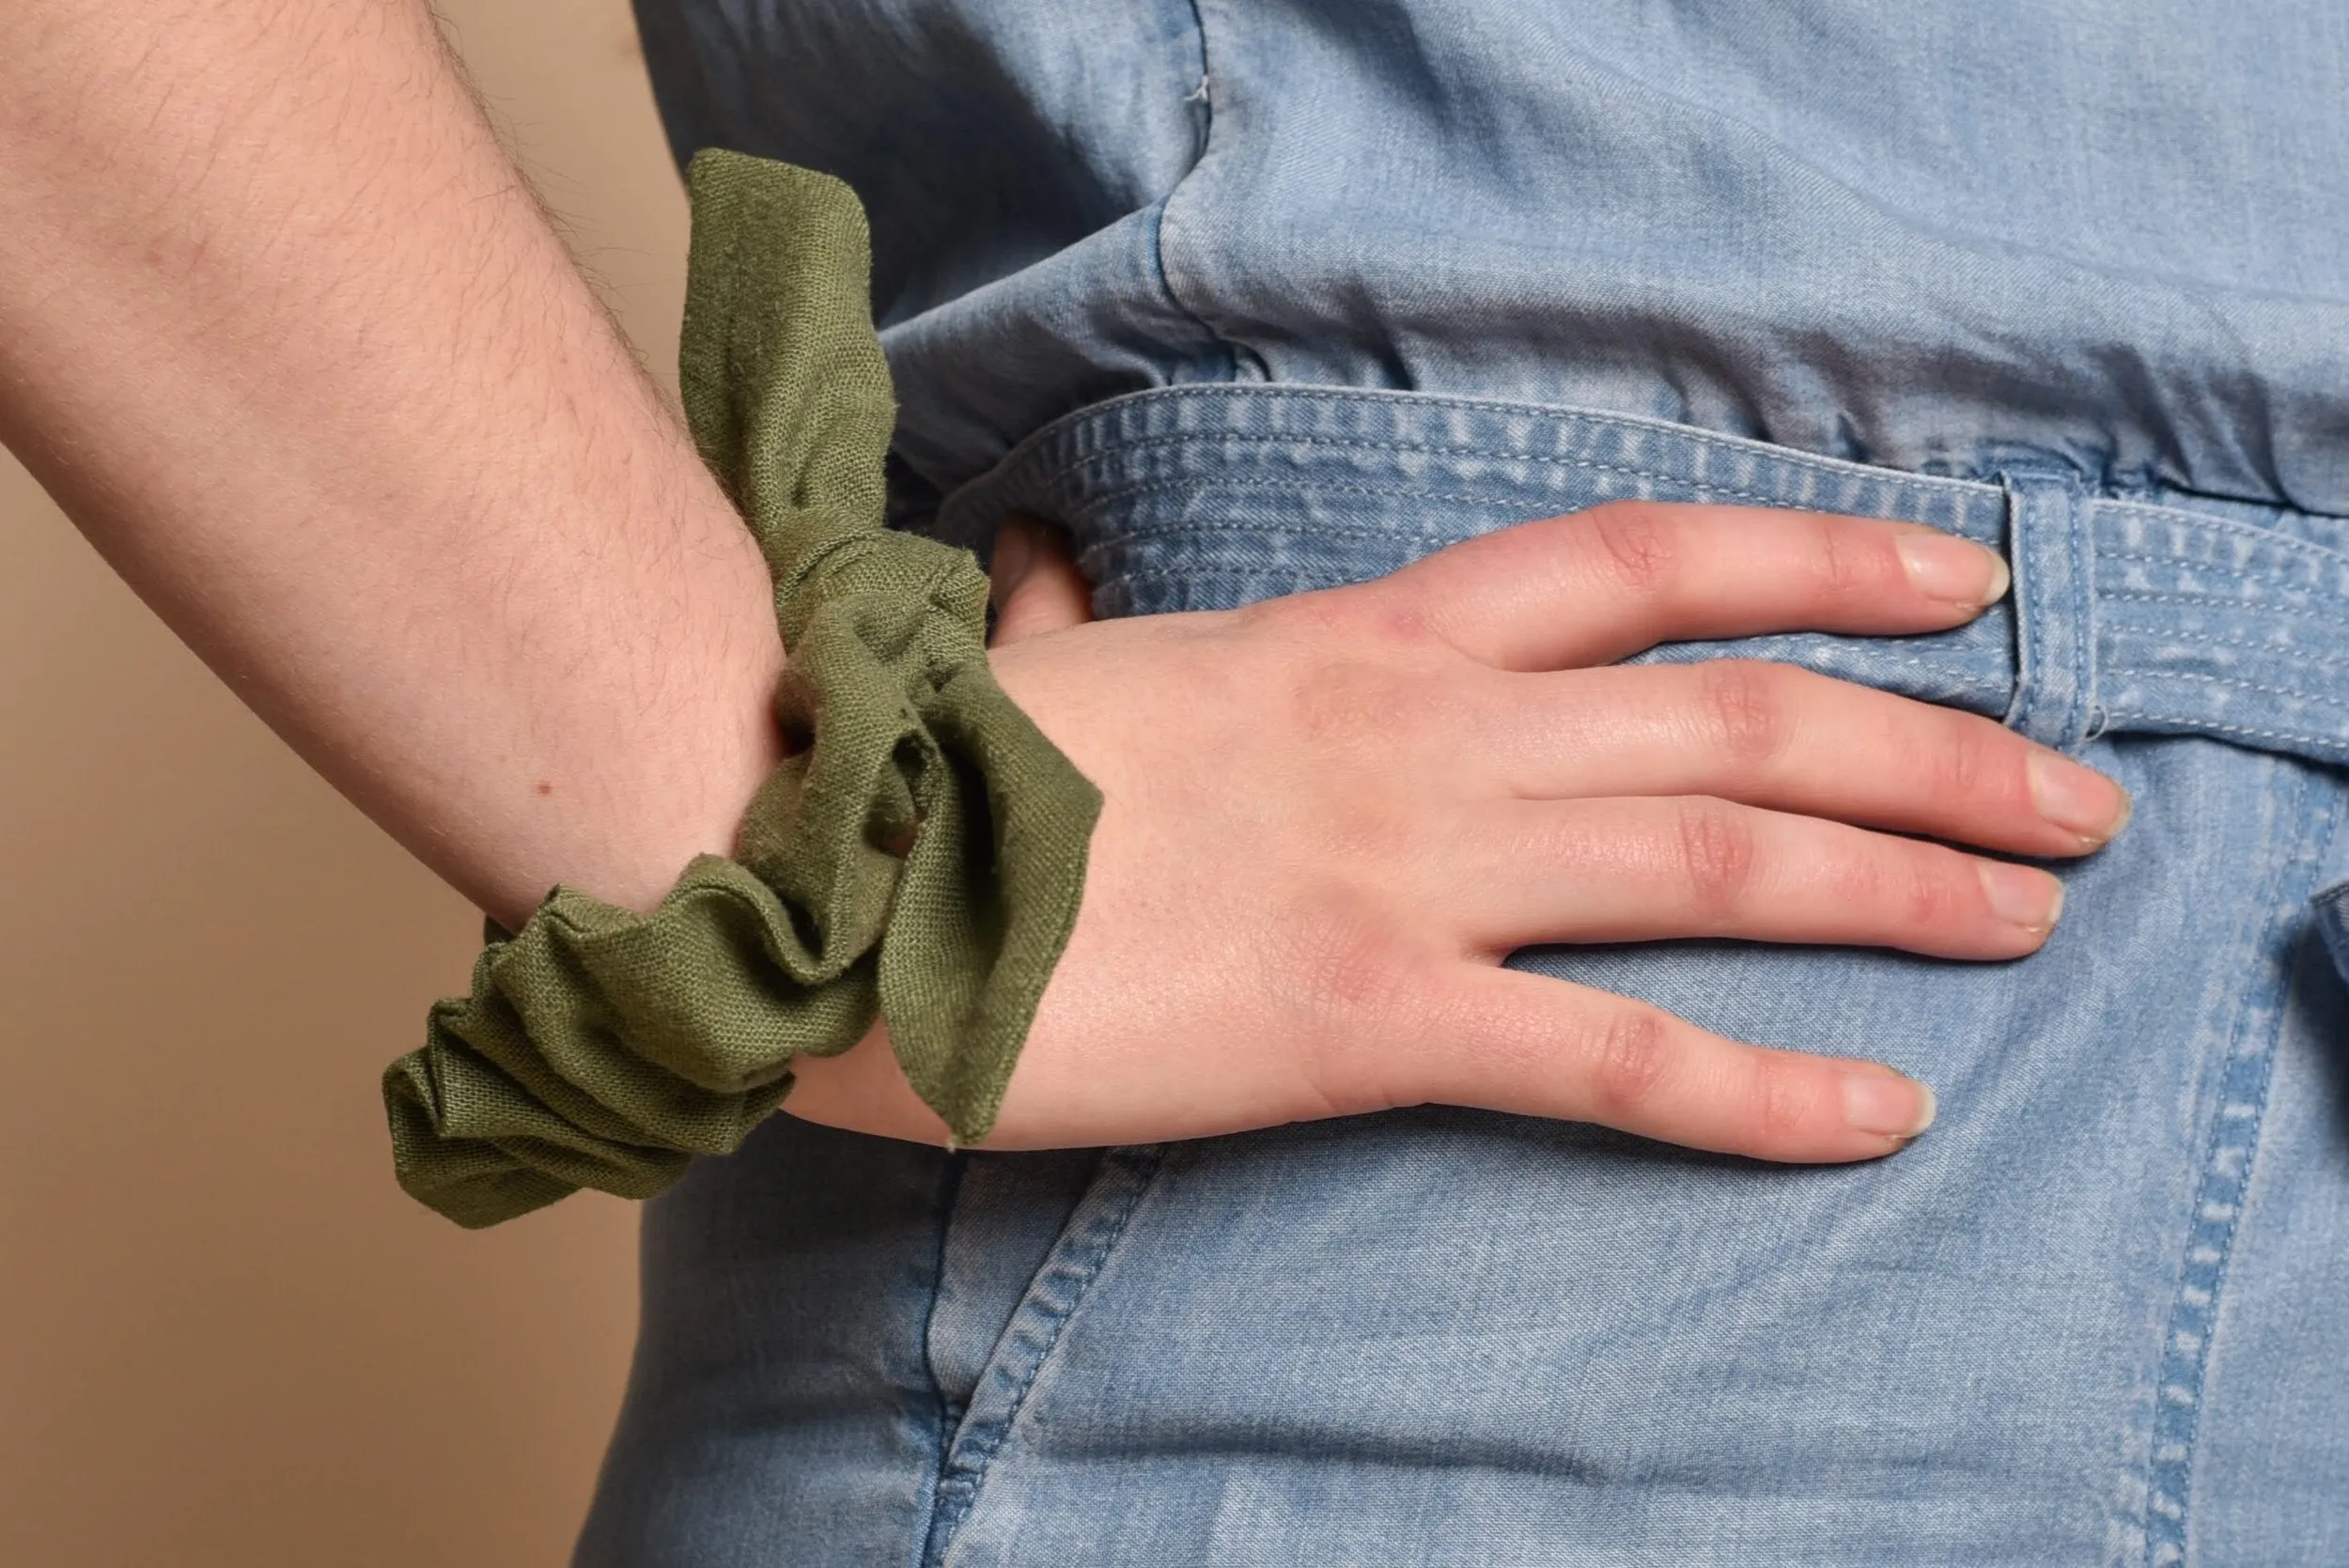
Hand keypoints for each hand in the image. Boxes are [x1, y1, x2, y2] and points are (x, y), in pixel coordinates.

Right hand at [785, 503, 2129, 1161]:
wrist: (824, 861)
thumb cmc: (930, 767)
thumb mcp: (1046, 666)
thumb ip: (1084, 620)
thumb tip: (1053, 582)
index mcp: (1358, 636)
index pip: (1642, 562)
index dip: (1821, 556)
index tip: (1958, 578)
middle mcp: (1421, 729)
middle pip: (1741, 718)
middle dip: (1931, 751)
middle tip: (2068, 798)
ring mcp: (1404, 866)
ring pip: (1720, 858)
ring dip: (1902, 881)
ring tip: (2029, 914)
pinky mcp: (1364, 1018)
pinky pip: (1611, 1054)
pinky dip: (1760, 1087)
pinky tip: (1878, 1112)